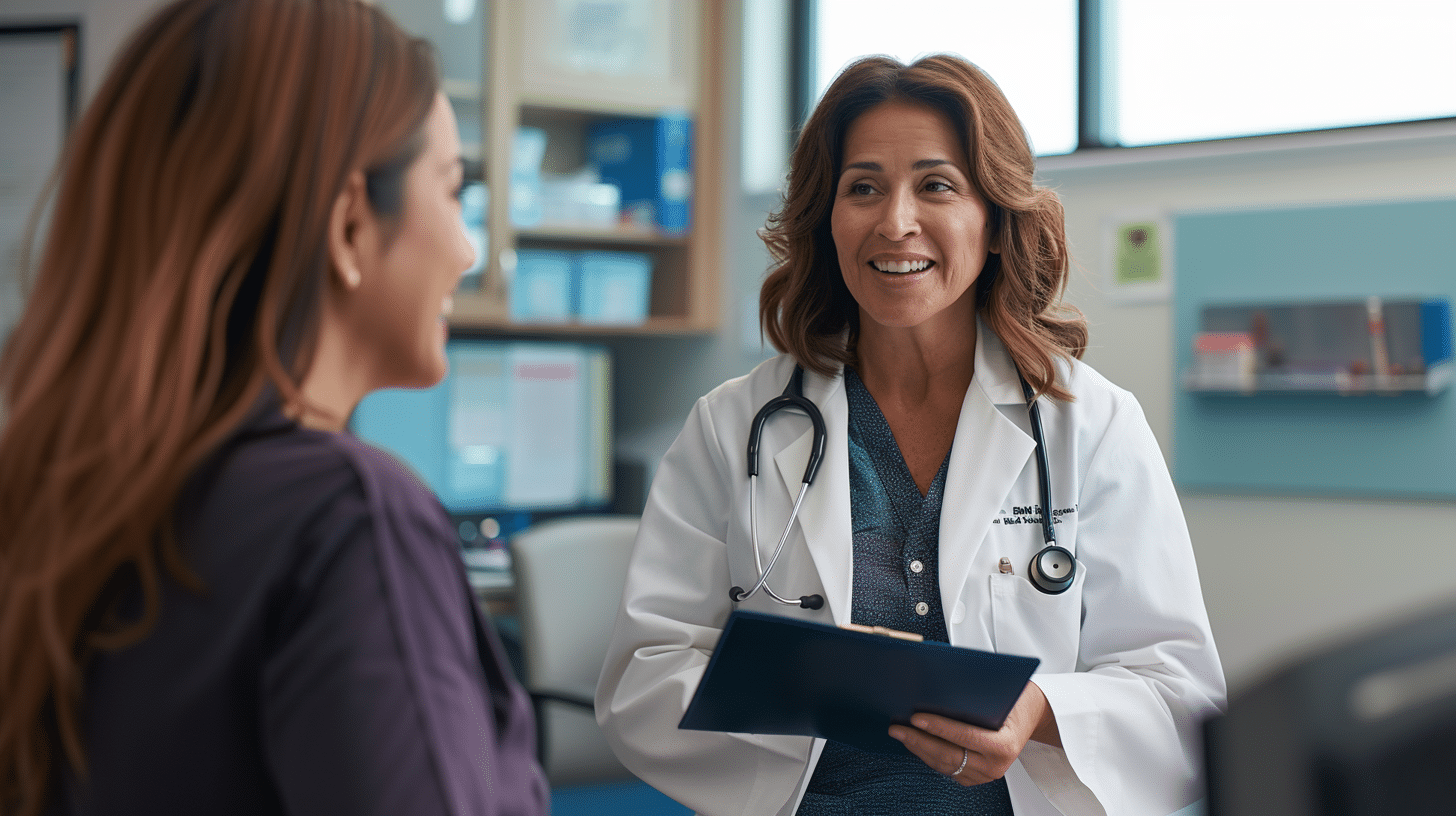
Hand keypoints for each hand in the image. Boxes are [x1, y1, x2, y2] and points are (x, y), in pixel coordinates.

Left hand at [888, 681, 1060, 785]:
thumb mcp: (1001, 692)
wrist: (1033, 715)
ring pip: (944, 765)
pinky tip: (915, 743)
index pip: (964, 736)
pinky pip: (947, 769)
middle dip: (918, 740)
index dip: (937, 727)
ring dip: (919, 749)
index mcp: (1004, 745)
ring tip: (901, 733)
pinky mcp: (976, 777)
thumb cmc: (1016, 699)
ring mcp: (985, 775)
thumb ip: (974, 695)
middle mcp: (996, 766)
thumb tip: (936, 688)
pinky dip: (929, 756)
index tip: (915, 717)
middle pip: (948, 755)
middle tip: (897, 727)